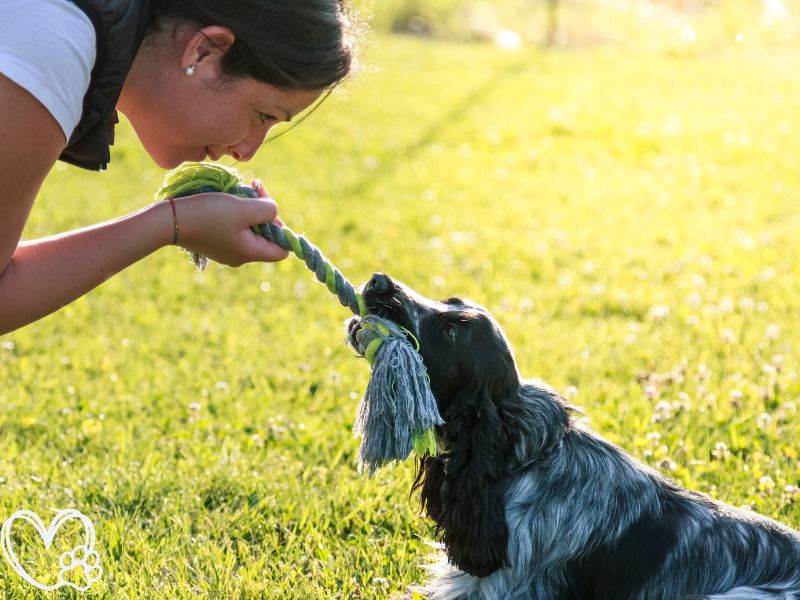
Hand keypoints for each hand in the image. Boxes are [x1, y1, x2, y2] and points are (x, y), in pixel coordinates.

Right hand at [172, 179, 289, 265]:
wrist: (170, 220)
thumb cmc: (208, 214)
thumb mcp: (243, 208)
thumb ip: (267, 210)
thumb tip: (274, 212)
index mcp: (251, 252)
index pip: (282, 250)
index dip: (282, 229)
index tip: (268, 209)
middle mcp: (241, 256)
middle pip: (267, 237)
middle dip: (264, 212)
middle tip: (254, 190)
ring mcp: (228, 250)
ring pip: (251, 230)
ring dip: (250, 209)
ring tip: (241, 192)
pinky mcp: (216, 242)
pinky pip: (236, 228)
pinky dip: (237, 214)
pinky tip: (229, 200)